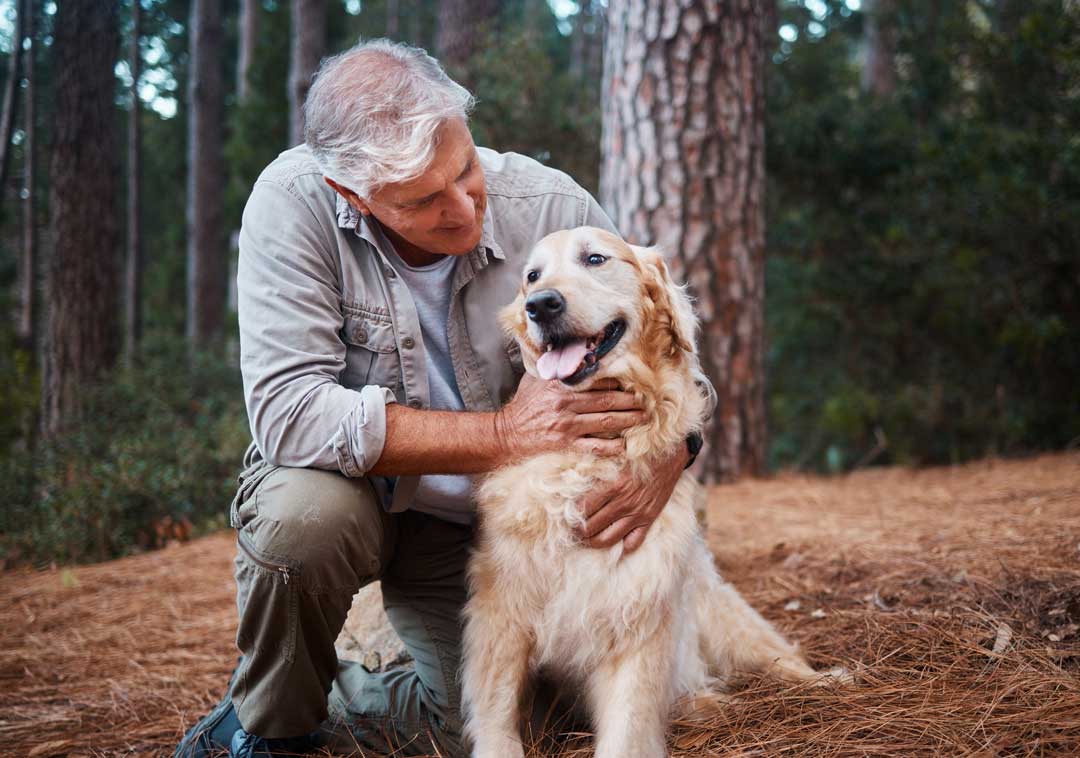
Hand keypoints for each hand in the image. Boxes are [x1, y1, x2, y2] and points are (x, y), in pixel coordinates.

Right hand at [493, 375, 645, 462]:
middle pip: (607, 399)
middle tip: (649, 400)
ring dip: (628, 420)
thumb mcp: (535, 378)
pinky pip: (594, 446)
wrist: (506, 434)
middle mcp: (566, 402)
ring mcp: (567, 424)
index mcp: (561, 384)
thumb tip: (567, 348)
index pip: (596, 378)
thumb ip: (554, 366)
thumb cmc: (524, 404)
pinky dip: (611, 447)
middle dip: (631, 400)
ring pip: (606, 421)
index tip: (635, 379)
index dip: (618, 379)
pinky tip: (624, 446)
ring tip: (644, 418)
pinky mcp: (565, 443)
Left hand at [578, 445, 686, 552]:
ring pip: (608, 539)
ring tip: (586, 539)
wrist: (671, 453)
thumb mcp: (615, 454)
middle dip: (578, 531)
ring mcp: (637, 513)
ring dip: (593, 542)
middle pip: (591, 527)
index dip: (570, 515)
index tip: (565, 516)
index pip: (583, 509)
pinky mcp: (649, 518)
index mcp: (613, 486)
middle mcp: (624, 503)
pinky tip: (615, 546)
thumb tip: (572, 477)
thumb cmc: (639, 450)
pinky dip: (623, 548)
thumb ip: (597, 468)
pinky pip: (634, 542)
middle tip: (571, 530)